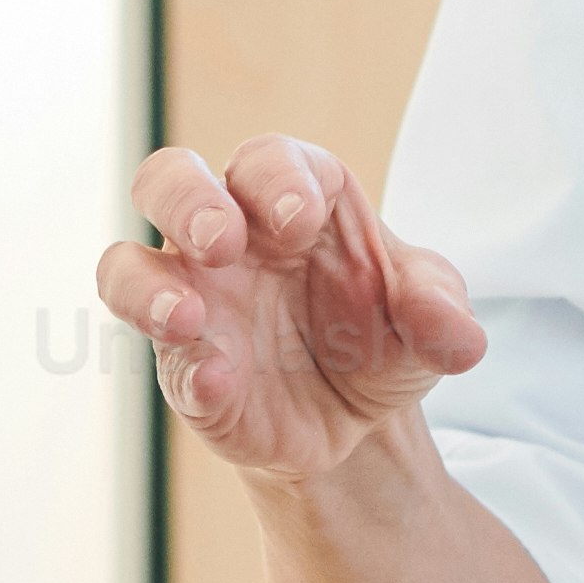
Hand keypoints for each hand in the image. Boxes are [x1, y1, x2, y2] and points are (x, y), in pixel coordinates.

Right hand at [101, 136, 488, 486]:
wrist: (360, 423)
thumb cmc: (385, 336)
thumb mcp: (430, 321)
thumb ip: (443, 313)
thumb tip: (457, 334)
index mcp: (292, 200)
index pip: (267, 160)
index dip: (276, 178)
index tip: (299, 217)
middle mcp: (229, 238)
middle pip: (168, 181)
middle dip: (185, 200)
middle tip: (221, 239)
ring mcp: (194, 301)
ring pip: (126, 267)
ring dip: (146, 287)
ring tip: (187, 318)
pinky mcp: (184, 370)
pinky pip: (164, 362)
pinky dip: (187, 371)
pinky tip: (218, 382)